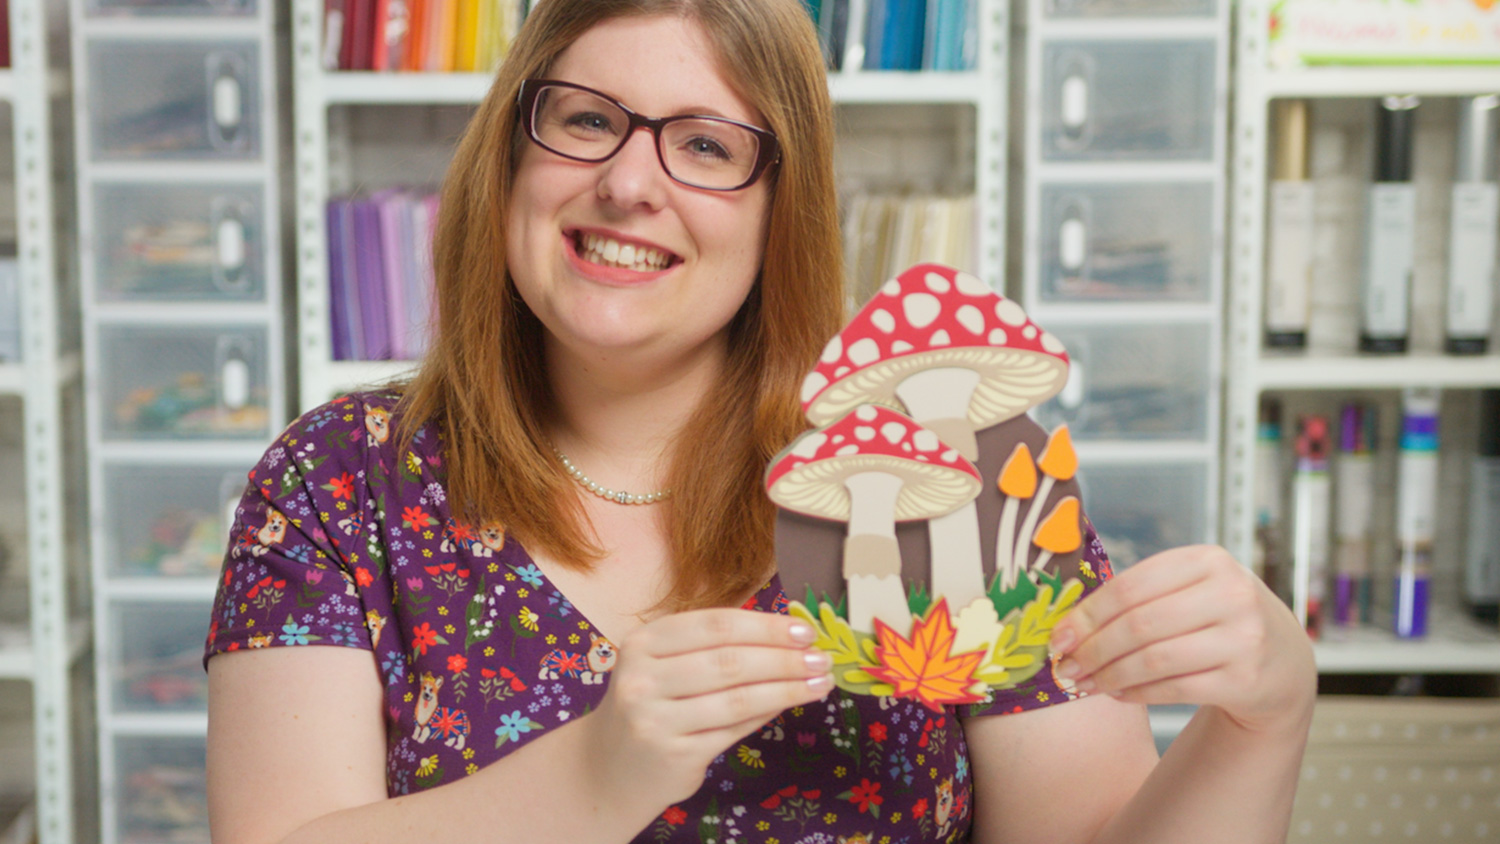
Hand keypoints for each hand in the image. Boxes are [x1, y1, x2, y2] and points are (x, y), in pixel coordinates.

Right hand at [579, 608, 834, 812]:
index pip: (716, 624)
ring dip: (787, 689)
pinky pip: (733, 730)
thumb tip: (788, 639)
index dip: (766, 626)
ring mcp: (655, 719)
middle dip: (784, 658)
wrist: (606, 767)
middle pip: (730, 660)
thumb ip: (715, 649)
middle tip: (822, 658)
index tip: (805, 630)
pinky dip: (767, 714)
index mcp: (644, 642)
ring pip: (737, 698)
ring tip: (819, 683)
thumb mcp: (665, 666)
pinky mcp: (674, 754)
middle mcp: (643, 678)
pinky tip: (790, 704)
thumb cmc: (650, 705)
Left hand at [1047, 545, 1315, 734]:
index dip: (1088, 614)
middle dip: (1093, 649)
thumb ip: (1140, 596)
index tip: (1059, 635)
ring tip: (1085, 683)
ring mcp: (1243, 638)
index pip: (1131, 586)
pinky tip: (1116, 694)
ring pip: (1154, 659)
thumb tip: (1068, 625)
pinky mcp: (1245, 679)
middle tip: (1065, 665)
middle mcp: (1232, 594)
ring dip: (1109, 675)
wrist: (1282, 661)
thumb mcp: (1191, 589)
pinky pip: (1174, 688)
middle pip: (1139, 624)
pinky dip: (1136, 693)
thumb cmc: (1217, 618)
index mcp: (1209, 560)